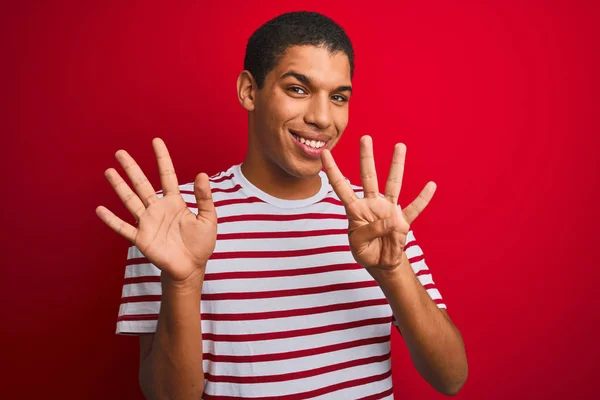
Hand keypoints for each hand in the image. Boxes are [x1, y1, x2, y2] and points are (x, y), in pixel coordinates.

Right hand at [96, 138, 216, 282]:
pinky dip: (112, 220)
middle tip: (120, 152)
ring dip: (119, 187)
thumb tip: (202, 174)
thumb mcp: (208, 218)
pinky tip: (100, 209)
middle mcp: (158, 208)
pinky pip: (124, 228)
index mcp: (175, 202)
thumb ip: (204, 198)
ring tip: (109, 171)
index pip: (167, 175)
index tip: (156, 141)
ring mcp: (148, 223)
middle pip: (142, 184)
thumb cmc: (201, 243)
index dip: (162, 158)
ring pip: (130, 201)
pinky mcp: (141, 239)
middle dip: (132, 168)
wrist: (192, 267)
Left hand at [320, 135, 435, 270]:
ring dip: (397, 165)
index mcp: (355, 210)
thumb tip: (392, 219)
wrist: (381, 263)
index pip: (340, 187)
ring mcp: (388, 211)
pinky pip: (414, 208)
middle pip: (368, 177)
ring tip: (399, 146)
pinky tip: (431, 185)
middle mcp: (371, 204)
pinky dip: (422, 198)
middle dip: (366, 157)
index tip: (324, 153)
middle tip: (365, 138)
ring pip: (393, 184)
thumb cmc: (365, 251)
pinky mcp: (402, 221)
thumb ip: (371, 231)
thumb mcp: (358, 245)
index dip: (332, 171)